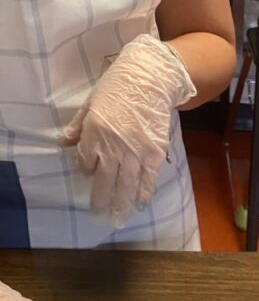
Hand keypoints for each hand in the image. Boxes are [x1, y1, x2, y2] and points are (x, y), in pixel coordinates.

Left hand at [59, 34, 195, 226]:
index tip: (90, 172)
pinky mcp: (154, 154)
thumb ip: (78, 126)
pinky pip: (148, 180)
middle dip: (100, 201)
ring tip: (117, 220)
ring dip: (121, 205)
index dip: (86, 169)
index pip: (86, 162)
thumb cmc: (118, 87)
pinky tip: (140, 206)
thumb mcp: (91, 103)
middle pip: (104, 181)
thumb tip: (63, 143)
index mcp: (94, 133)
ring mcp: (135, 153)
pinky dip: (144, 195)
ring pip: (126, 186)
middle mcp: (113, 147)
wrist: (150, 80)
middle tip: (98, 217)